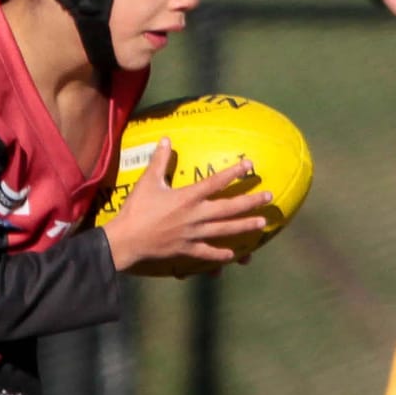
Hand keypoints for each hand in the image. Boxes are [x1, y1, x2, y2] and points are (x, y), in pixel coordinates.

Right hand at [101, 139, 270, 272]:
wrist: (126, 240)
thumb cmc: (136, 210)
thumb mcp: (147, 182)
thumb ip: (159, 160)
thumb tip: (166, 139)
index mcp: (188, 197)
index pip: (216, 182)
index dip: (234, 172)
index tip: (249, 165)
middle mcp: (196, 216)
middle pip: (229, 208)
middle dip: (251, 202)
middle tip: (269, 197)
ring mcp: (193, 234)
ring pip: (225, 230)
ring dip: (245, 226)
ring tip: (262, 223)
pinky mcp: (186, 249)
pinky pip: (208, 252)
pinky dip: (220, 254)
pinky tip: (233, 255)